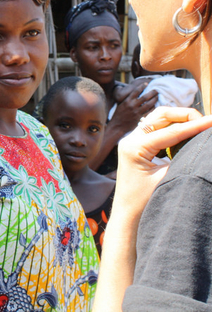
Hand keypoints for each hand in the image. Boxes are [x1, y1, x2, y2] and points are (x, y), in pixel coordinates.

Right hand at [110, 80, 157, 134]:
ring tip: (157, 96)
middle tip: (156, 90)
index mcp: (127, 101)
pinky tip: (156, 105)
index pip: (136, 91)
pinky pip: (149, 112)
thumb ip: (128, 100)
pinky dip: (153, 108)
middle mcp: (132, 105)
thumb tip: (134, 95)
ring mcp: (136, 112)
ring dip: (154, 99)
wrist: (117, 125)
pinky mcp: (140, 118)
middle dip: (152, 92)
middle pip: (144, 97)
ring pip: (148, 104)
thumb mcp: (121, 105)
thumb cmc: (119, 115)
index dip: (142, 86)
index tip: (146, 83)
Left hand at [113, 106, 211, 220]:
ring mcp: (132, 140)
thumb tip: (201, 143)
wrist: (127, 215)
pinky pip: (156, 128)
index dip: (195, 125)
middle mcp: (130, 139)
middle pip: (161, 115)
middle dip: (185, 115)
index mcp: (135, 147)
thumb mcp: (167, 179)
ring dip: (179, 119)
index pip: (171, 131)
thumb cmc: (144, 202)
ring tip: (200, 126)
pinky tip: (187, 133)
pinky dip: (172, 127)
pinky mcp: (136, 145)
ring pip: (158, 119)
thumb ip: (183, 158)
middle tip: (206, 122)